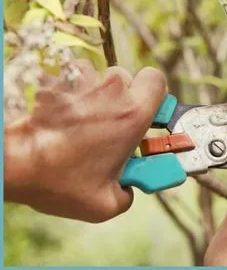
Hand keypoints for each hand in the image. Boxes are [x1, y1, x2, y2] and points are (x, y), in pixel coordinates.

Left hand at [5, 59, 166, 222]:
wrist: (11, 160)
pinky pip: (72, 80)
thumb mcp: (104, 204)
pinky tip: (61, 116)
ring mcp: (81, 80)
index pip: (156, 80)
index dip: (153, 93)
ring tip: (80, 123)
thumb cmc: (58, 180)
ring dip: (94, 96)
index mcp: (132, 114)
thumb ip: (128, 194)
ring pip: (98, 78)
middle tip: (110, 124)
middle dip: (121, 99)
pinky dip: (71, 94)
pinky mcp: (56, 78)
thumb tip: (128, 189)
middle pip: (126, 79)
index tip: (145, 111)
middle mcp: (110, 89)